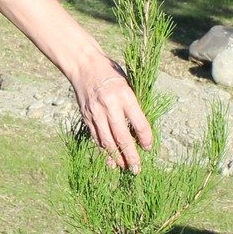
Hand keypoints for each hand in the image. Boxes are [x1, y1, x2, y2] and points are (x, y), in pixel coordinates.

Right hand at [73, 58, 153, 172]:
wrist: (83, 65)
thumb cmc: (110, 73)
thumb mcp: (127, 84)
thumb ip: (133, 105)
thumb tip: (141, 129)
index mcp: (124, 95)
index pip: (139, 123)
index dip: (146, 138)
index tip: (149, 147)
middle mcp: (109, 105)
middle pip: (122, 137)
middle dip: (131, 155)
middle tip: (137, 168)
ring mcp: (96, 112)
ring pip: (107, 141)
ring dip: (117, 157)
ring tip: (125, 167)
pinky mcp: (86, 116)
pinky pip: (96, 137)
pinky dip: (104, 150)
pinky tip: (110, 159)